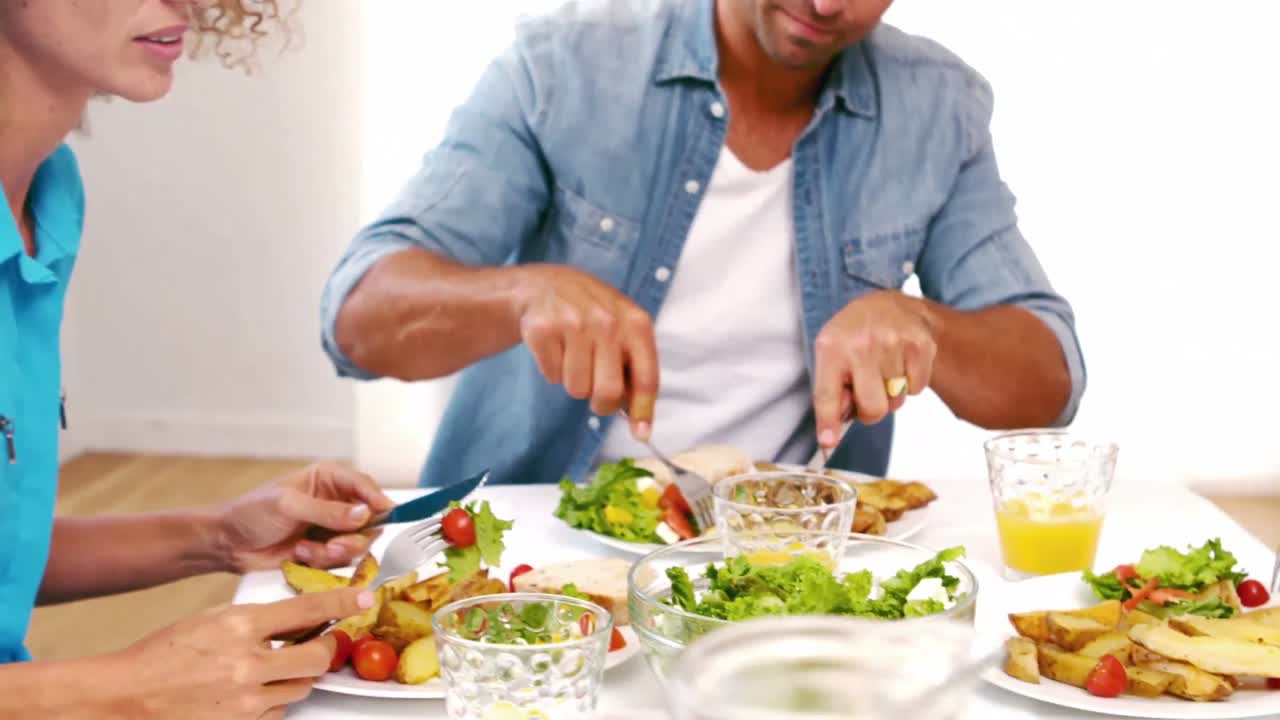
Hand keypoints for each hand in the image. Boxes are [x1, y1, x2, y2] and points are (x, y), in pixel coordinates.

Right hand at [114, 587, 375, 718]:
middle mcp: (247, 664)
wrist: (127, 696)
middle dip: (324, 650)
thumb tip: (301, 618)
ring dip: (296, 678)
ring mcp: (244, 700)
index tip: (363, 598)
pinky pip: (277, 712)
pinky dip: (273, 701)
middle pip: (317, 658)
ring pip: (301, 689)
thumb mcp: (214, 619)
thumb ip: (259, 619)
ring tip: (272, 669)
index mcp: (239, 626)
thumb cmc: (164, 654)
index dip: (342, 603)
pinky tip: (252, 691)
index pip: (307, 610)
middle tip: (320, 643)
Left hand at [217, 463, 395, 573]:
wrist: (227, 544)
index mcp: (328, 479)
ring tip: (306, 550)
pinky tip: (298, 555)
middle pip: (369, 519)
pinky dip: (321, 561)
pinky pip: (341, 561)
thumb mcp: (288, 506)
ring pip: (357, 543)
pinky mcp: (324, 552)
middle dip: (354, 536)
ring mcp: (331, 529)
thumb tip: (364, 513)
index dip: (378, 499)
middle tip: (335, 545)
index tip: (387, 513)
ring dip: (335, 551)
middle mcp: (335, 503)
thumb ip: (327, 511)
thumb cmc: (251, 513)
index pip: (364, 485)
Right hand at [513, 264, 658, 438]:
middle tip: (595, 391)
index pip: (646, 378)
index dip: (643, 411)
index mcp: (636, 323)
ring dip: (574, 382)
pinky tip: (556, 347)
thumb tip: (642, 426)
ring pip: (576, 389)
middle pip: (608, 392)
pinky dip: (553, 370)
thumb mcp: (625, 330)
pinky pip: (551, 376)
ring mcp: (573, 324)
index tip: (641, 434)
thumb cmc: (594, 317)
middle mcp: (607, 322)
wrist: (548, 286)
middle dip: (601, 403)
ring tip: (574, 356)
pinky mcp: (543, 330)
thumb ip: (637, 370)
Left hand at [813, 290, 936, 448]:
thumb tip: (833, 433)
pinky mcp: (921, 345)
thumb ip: (830, 391)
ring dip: (890, 393)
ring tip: (883, 369)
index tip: (829, 442)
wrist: (889, 305)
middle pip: (872, 408)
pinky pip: (916, 389)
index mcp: (831, 348)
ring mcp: (894, 343)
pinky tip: (900, 363)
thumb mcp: (830, 355)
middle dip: (870, 410)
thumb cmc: (854, 336)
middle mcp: (861, 344)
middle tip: (868, 391)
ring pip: (896, 401)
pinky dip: (910, 383)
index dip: (829, 423)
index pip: (828, 395)